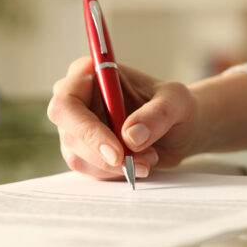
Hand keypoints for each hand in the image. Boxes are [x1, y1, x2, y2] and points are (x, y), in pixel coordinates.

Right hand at [47, 57, 198, 179]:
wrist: (178, 128)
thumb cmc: (174, 105)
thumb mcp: (176, 101)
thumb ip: (157, 114)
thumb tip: (131, 135)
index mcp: (88, 74)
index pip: (67, 103)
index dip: (86, 129)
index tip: (117, 151)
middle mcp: (76, 98)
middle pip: (69, 133)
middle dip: (104, 155)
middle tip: (140, 163)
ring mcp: (76, 126)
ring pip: (78, 157)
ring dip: (115, 166)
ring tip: (149, 157)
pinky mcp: (82, 150)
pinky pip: (89, 170)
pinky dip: (116, 173)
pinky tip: (138, 162)